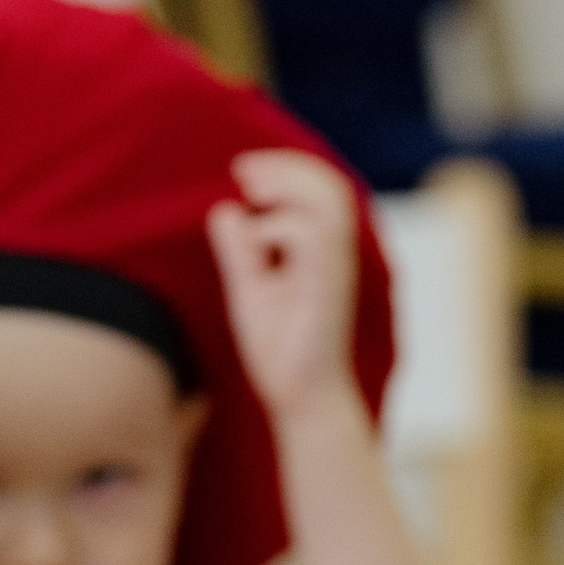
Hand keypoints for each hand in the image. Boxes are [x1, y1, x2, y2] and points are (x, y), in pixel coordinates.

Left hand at [206, 146, 365, 423]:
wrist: (300, 398)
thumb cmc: (280, 347)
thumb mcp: (249, 286)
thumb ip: (240, 248)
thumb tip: (227, 207)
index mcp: (324, 251)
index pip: (321, 186)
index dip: (286, 166)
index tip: (243, 171)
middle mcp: (337, 256)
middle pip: (330, 185)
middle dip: (285, 167)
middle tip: (243, 172)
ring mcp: (336, 273)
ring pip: (329, 203)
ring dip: (286, 186)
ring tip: (251, 190)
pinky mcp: (328, 292)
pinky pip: (313, 239)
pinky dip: (280, 228)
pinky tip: (259, 242)